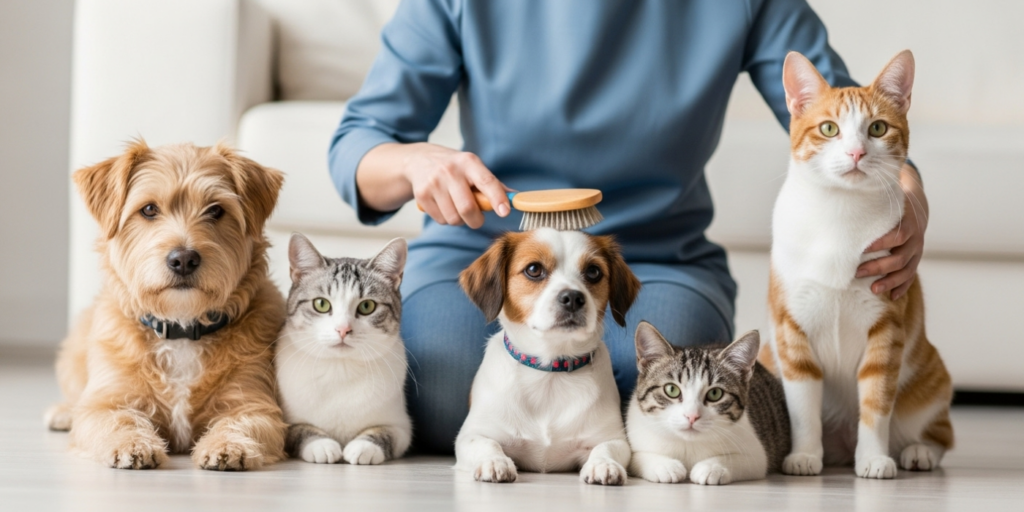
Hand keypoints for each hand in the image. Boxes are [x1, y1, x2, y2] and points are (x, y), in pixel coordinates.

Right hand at [402, 143, 510, 227]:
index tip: (505, 212)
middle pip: (468, 208)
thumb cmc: (453, 167)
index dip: (497, 198)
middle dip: (476, 220)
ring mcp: (434, 183)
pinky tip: (444, 206)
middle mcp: (450, 171)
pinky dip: (446, 219)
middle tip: (476, 218)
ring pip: (454, 218)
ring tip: (457, 207)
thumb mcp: (472, 167)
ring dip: (460, 220)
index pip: (486, 181)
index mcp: (468, 162)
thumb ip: (493, 184)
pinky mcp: (422, 195)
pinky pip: (441, 220)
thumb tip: (516, 198)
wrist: (418, 160)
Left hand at [856, 163, 928, 299]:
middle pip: (899, 257)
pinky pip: (911, 276)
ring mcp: (917, 251)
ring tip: (873, 290)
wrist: (915, 209)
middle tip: (857, 272)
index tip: (862, 249)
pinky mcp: (916, 260)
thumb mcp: (884, 200)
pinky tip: (891, 296)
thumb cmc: (889, 206)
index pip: (898, 235)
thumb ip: (868, 202)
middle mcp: (915, 238)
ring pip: (906, 270)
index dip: (882, 243)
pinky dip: (902, 287)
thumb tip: (839, 194)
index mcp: (908, 222)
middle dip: (878, 266)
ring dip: (890, 281)